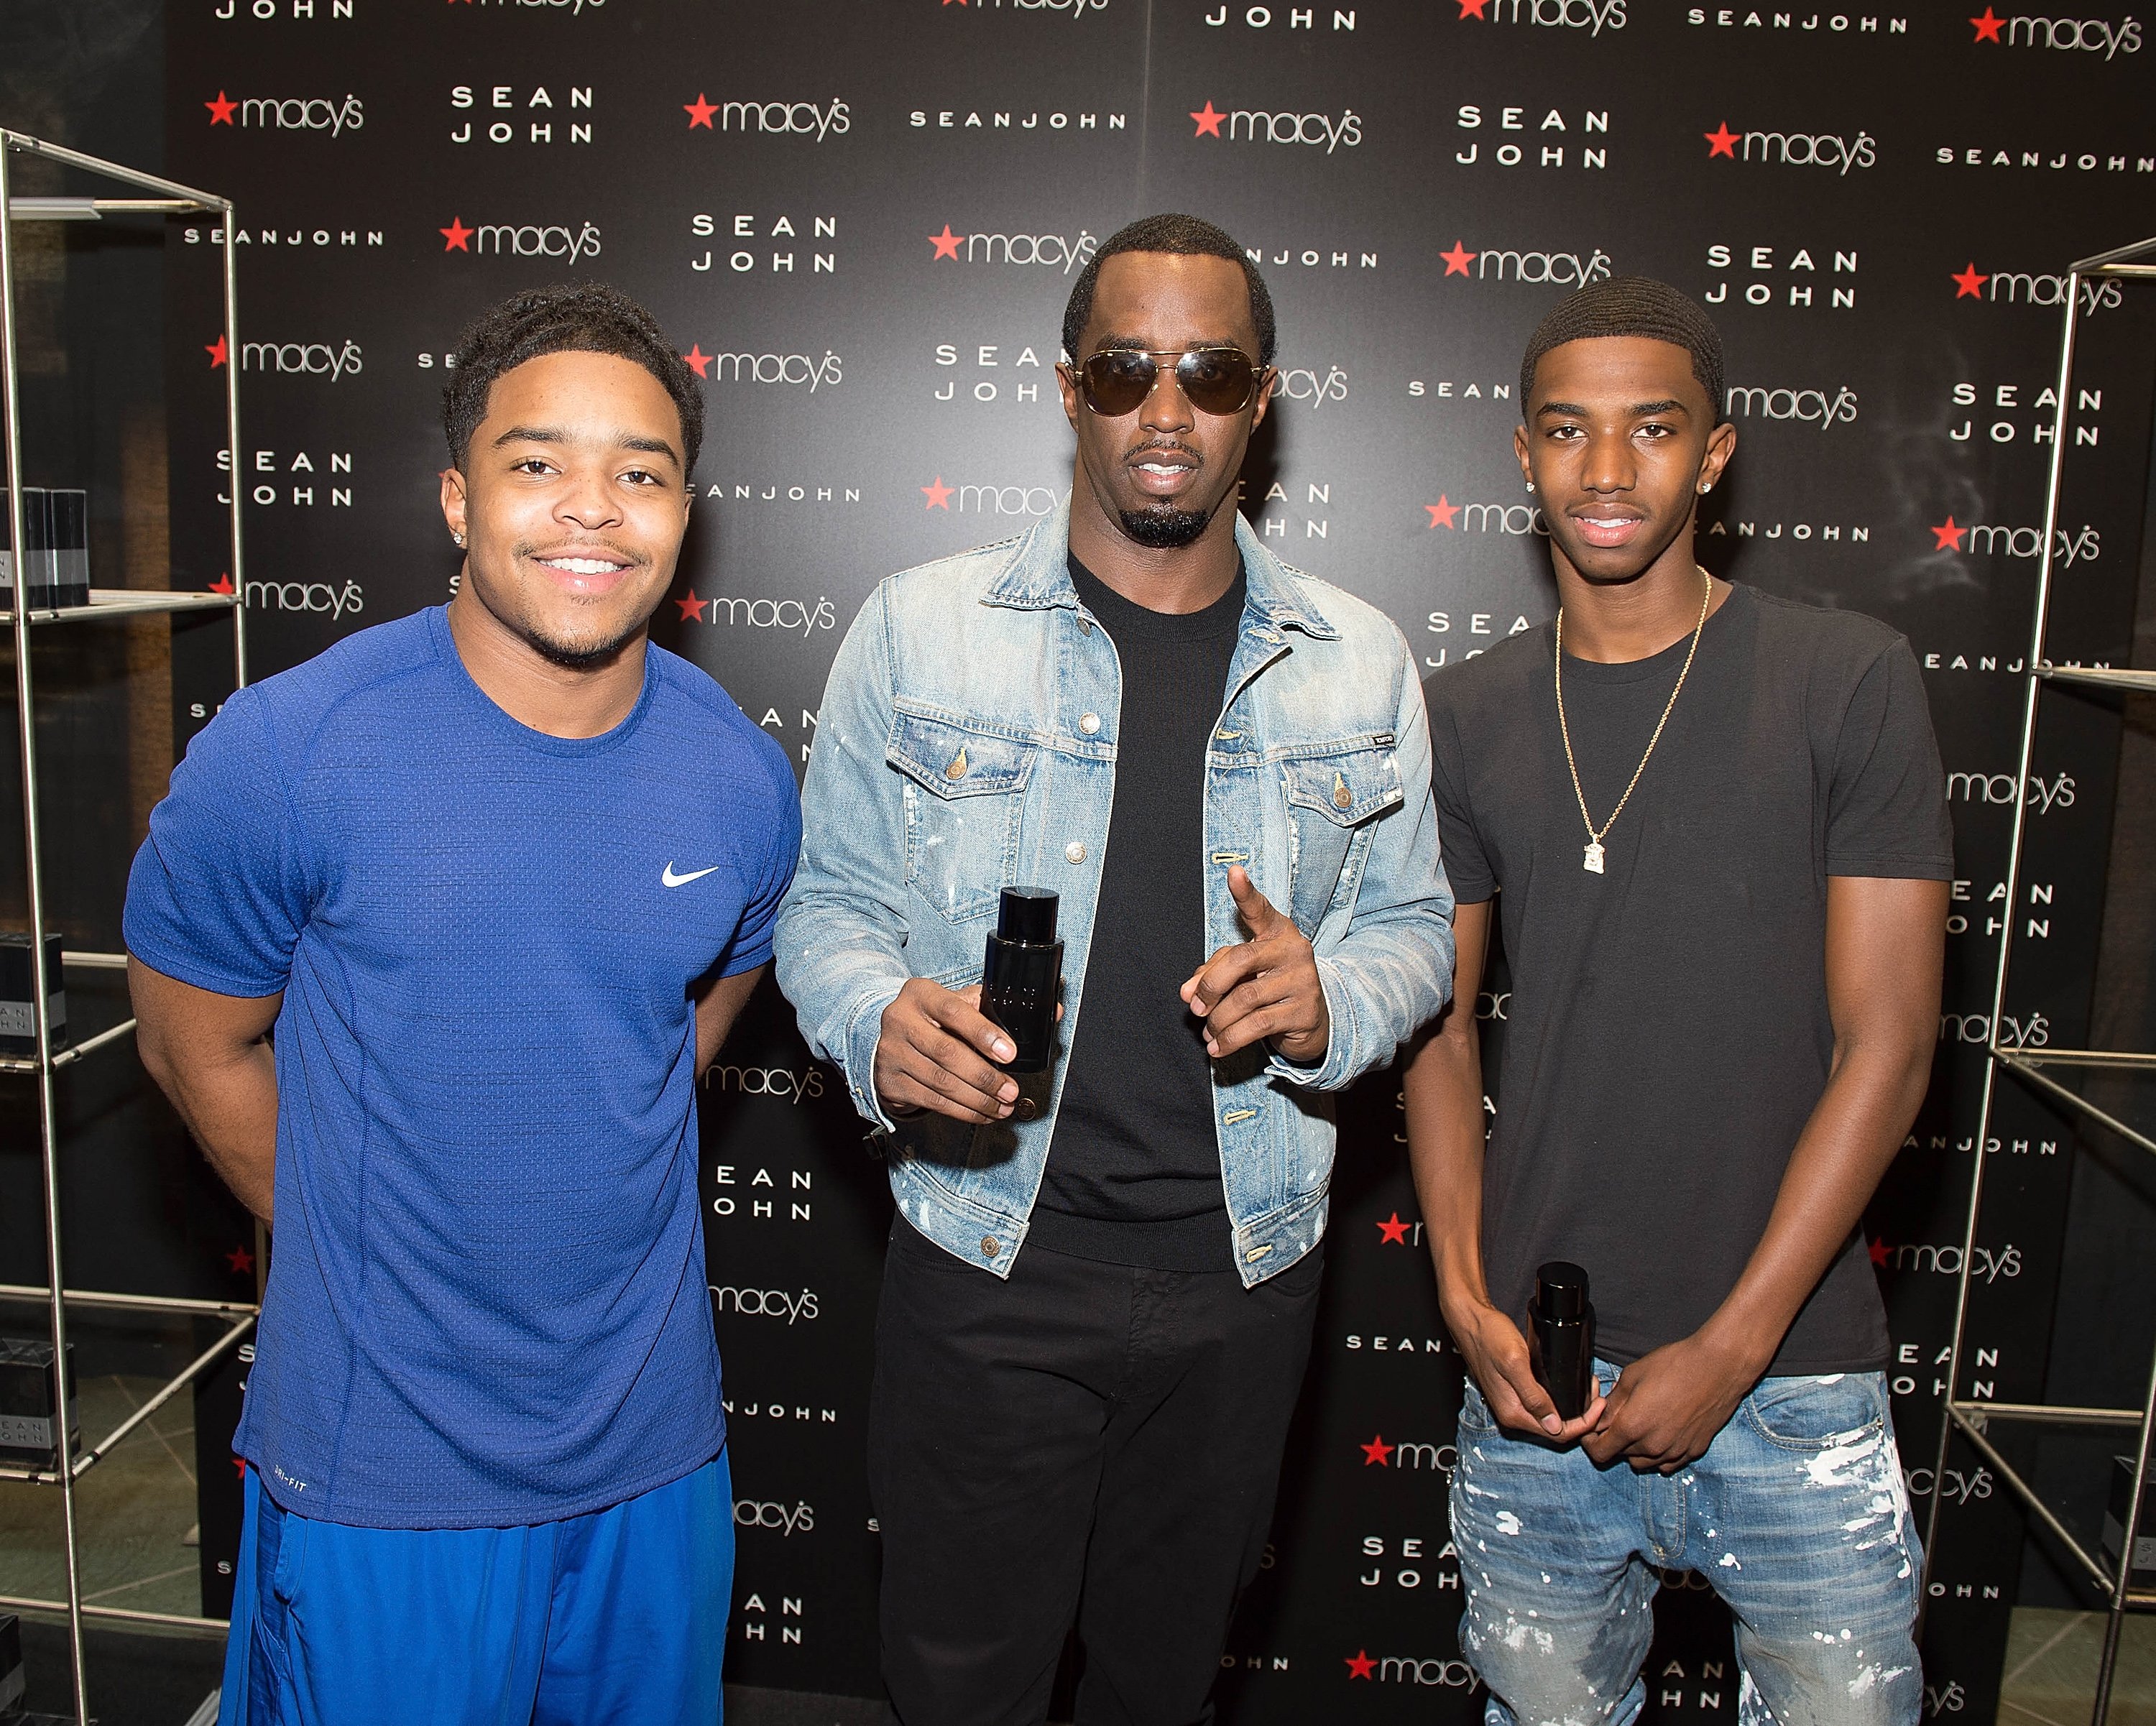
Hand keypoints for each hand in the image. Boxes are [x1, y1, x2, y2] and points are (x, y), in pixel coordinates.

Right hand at [874, 980, 1018, 1125]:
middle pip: (947, 1052)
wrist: (895, 1044)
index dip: (983, 1033)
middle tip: (1010, 1091)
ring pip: (941, 1083)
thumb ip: (985, 1009)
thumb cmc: (935, 1022)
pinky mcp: (890, 1082)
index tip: (1009, 1054)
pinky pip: (932, 1102)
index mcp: (920, 994)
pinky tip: (982, 1113)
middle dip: (985, 1076)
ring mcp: (891, 1053)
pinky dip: (963, 1111)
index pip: (953, 1011)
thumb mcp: (955, 1004)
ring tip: (1002, 1106)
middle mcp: (900, 1020)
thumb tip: (1035, 1020)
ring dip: (978, 1100)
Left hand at [1181, 865, 1329, 1063]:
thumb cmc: (1269, 987)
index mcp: (1276, 931)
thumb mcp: (1242, 974)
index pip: (1259, 910)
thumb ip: (1213, 973)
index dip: (1245, 893)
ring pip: (1244, 999)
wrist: (1312, 1021)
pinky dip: (1230, 1039)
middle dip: (1210, 986)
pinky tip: (1219, 1047)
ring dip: (1219, 1021)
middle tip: (1196, 1007)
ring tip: (1209, 1033)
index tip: (1234, 874)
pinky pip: (1256, 1025)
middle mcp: (1293, 950)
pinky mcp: (1304, 1011)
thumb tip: (1188, 993)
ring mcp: (1302, 980)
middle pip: (1239, 960)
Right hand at [1442, 1288, 1604, 1444]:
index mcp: (1514, 1413)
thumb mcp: (1515, 1363)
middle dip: (1581, 1414)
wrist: (1470, 1321)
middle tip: (1595, 1391)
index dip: (1584, 1423)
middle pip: (1556, 1428)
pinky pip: (1542, 1405)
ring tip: (1587, 1385)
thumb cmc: (1490, 1336)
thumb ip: (1534, 1396)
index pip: (1558, 1433)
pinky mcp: (1514, 1393)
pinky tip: (1568, 1385)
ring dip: (1572, 1407)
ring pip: (1551, 1417)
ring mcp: (1512, 1404)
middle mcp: (1513, 1414)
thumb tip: (1553, 1426)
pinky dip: (1560, 1399)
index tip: (1599, 1403)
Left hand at [1581, 1330, 1758, 1472]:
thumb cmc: (1675, 1364)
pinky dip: (1659, 1453)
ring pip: (1644, 1462)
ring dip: (1636, 1448)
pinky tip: (1663, 1430)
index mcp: (1633, 1426)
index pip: (1599, 1453)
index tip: (1594, 1429)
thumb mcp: (1632, 1376)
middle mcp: (1653, 1446)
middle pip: (1621, 1456)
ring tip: (1643, 1422)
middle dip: (1615, 1440)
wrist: (1719, 1366)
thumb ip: (1613, 1403)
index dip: (1591, 1442)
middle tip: (1622, 1416)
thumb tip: (1600, 1416)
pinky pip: (1667, 1462)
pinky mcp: (1694, 1451)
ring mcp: (1676, 1451)